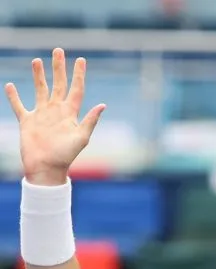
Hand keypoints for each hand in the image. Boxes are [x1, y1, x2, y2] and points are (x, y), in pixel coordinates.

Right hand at [5, 48, 105, 184]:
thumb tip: (103, 105)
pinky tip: (9, 85)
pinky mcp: (27, 121)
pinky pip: (19, 105)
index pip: (76, 90)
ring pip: (40, 90)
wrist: (46, 168)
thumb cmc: (65, 156)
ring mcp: (41, 115)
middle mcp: (56, 111)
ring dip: (39, 76)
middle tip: (58, 50)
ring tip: (37, 61)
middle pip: (58, 84)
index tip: (81, 60)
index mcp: (69, 114)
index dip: (79, 75)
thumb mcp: (81, 138)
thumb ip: (90, 121)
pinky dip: (13, 96)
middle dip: (59, 68)